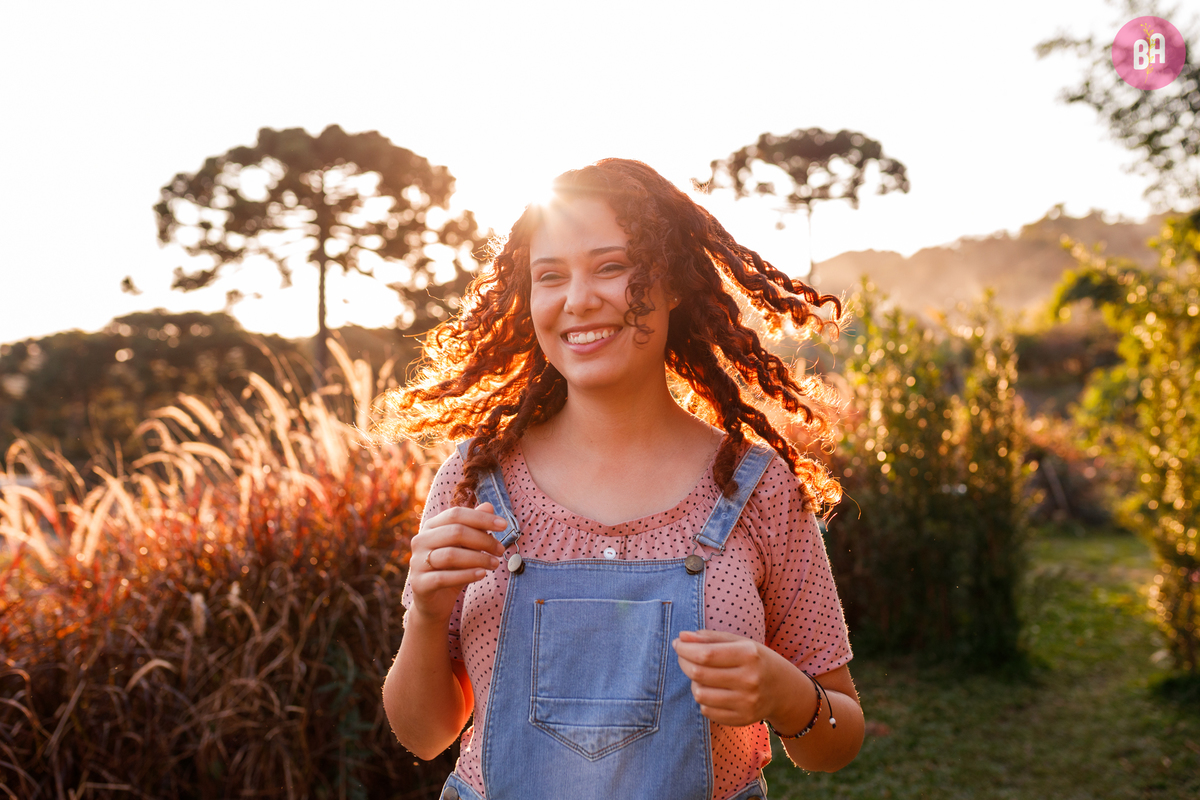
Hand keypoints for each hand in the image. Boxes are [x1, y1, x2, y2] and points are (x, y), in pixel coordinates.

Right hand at [408, 502, 507, 623]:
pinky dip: (466, 575)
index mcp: (431, 527)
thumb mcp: (466, 547)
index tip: (504, 525)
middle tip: (501, 550)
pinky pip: (444, 577)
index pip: (456, 514)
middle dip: (483, 540)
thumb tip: (489, 506)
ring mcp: (417, 562)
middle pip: (455, 532)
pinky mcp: (419, 584)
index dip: (481, 518)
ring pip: (451, 555)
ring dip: (478, 558)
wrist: (434, 601)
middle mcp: (420, 541)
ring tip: (495, 564)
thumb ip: (475, 527)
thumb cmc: (452, 569)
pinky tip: (482, 574)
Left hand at [672, 629, 793, 727]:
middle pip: (699, 674)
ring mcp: (746, 703)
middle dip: (684, 663)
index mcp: (750, 655)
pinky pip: (707, 710)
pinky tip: (712, 690)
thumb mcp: (740, 642)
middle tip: (683, 656)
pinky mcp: (742, 719)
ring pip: (700, 694)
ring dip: (693, 682)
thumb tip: (682, 636)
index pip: (706, 654)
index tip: (678, 643)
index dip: (685, 649)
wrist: (785, 690)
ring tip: (701, 675)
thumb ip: (711, 638)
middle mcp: (749, 680)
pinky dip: (703, 699)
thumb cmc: (757, 660)